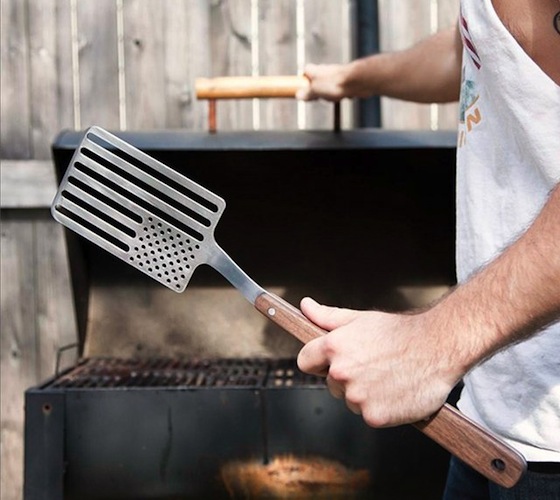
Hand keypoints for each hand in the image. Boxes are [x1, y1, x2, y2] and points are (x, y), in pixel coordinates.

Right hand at [296, 63, 349, 101]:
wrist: (356, 81)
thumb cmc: (335, 83)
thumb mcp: (315, 90)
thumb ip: (307, 93)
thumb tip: (299, 95)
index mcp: (315, 70)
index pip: (306, 71)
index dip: (304, 79)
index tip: (304, 88)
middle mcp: (325, 70)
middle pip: (317, 80)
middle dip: (318, 90)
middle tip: (320, 97)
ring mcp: (336, 74)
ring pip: (329, 86)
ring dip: (330, 94)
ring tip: (333, 97)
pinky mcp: (346, 79)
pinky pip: (340, 89)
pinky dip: (340, 94)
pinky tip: (343, 96)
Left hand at [297, 297, 460, 426]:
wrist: (438, 347)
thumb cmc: (401, 332)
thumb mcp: (360, 319)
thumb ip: (327, 316)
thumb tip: (306, 306)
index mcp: (333, 347)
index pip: (305, 361)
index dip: (318, 361)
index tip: (330, 361)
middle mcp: (341, 372)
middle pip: (330, 383)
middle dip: (346, 377)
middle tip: (372, 366)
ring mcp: (357, 397)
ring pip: (350, 401)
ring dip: (363, 394)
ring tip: (386, 377)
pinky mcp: (374, 416)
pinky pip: (369, 415)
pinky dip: (380, 408)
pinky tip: (394, 392)